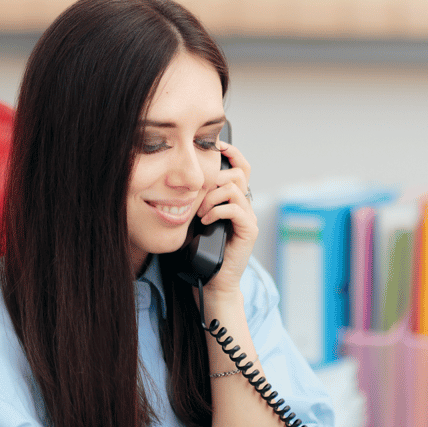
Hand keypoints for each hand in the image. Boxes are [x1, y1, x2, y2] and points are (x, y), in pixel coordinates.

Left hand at [196, 140, 256, 294]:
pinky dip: (217, 211)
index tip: (213, 146)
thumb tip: (179, 176)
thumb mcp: (194, 215)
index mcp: (234, 198)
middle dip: (215, 178)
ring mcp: (248, 217)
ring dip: (212, 197)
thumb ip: (195, 196)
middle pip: (239, 172)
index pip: (240, 166)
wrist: (212, 280)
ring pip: (234, 188)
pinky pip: (235, 208)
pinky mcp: (249, 230)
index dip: (230, 152)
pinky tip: (206, 221)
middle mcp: (245, 205)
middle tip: (199, 193)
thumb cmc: (200, 250)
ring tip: (200, 212)